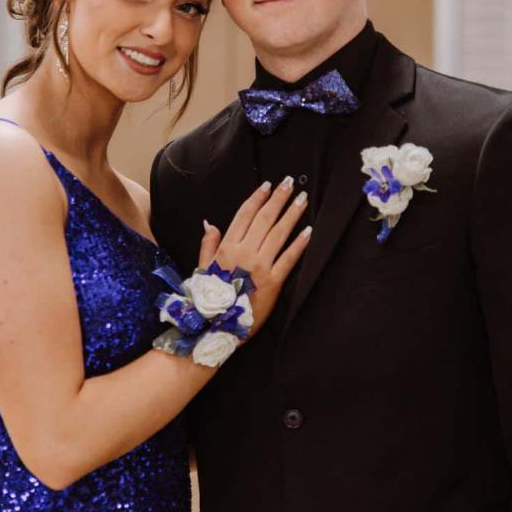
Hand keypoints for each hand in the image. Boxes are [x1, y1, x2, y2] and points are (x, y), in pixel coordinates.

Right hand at [197, 178, 310, 337]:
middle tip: (290, 183)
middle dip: (278, 199)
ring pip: (278, 234)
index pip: (244, 215)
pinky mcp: (274, 282)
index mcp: (226, 248)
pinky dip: (300, 244)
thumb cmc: (208, 299)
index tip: (267, 185)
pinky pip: (289, 259)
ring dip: (292, 214)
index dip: (257, 198)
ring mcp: (260, 266)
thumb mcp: (202, 269)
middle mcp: (244, 252)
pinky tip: (309, 231)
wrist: (216, 328)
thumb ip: (208, 245)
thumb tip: (210, 223)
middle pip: (265, 219)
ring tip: (302, 200)